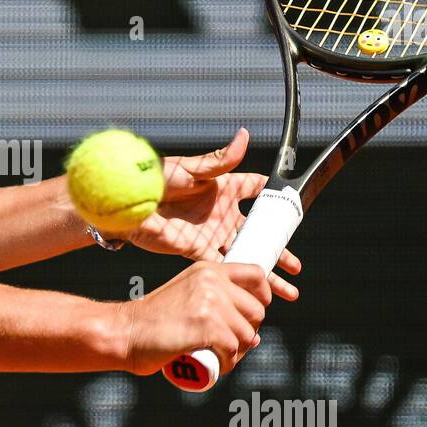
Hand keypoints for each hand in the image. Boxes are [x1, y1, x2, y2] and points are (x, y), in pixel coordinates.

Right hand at [117, 260, 272, 376]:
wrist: (125, 332)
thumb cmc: (152, 320)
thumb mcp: (185, 294)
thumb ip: (215, 302)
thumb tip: (254, 334)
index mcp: (208, 270)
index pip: (256, 274)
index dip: (263, 296)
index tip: (253, 315)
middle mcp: (212, 282)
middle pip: (257, 310)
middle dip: (249, 331)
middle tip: (230, 344)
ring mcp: (210, 303)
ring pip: (247, 334)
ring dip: (238, 351)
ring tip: (219, 356)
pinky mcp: (207, 327)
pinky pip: (234, 349)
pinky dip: (229, 363)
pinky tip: (217, 364)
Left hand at [126, 127, 300, 300]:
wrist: (130, 203)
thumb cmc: (156, 180)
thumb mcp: (192, 168)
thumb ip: (222, 159)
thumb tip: (244, 136)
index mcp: (224, 189)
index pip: (256, 190)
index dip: (275, 197)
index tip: (294, 207)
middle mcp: (222, 214)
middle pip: (258, 234)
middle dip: (279, 250)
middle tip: (296, 265)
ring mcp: (212, 234)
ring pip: (246, 255)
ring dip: (265, 272)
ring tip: (286, 289)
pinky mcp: (198, 251)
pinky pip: (224, 266)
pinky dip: (240, 278)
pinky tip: (256, 290)